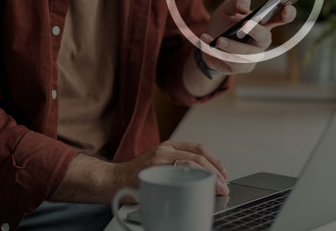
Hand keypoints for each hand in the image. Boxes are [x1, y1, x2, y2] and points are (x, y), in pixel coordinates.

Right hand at [114, 140, 229, 195]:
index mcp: (169, 146)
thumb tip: (203, 178)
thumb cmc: (136, 176)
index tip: (224, 172)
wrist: (112, 181)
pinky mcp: (153, 172)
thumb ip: (176, 166)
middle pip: (199, 157)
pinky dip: (192, 182)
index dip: (216, 160)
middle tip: (222, 185)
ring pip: (192, 165)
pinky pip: (177, 175)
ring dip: (208, 178)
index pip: (199, 148)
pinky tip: (198, 190)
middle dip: (215, 172)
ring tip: (215, 189)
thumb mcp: (159, 164)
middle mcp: (165, 150)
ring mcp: (159, 161)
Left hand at [200, 0, 296, 74]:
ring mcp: (251, 56)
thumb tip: (244, 9)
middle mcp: (260, 41)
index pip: (281, 18)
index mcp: (263, 23)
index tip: (286, 9)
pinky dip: (216, 52)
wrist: (208, 41)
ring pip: (246, 56)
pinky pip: (230, 63)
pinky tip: (206, 40)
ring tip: (219, 40)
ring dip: (232, 47)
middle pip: (265, 38)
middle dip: (256, 31)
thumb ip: (238, 0)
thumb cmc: (224, 22)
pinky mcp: (239, 67)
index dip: (288, 14)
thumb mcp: (228, 7)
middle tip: (245, 24)